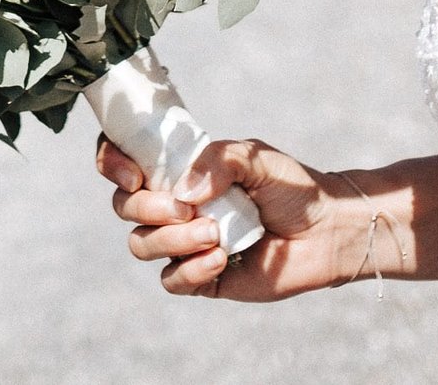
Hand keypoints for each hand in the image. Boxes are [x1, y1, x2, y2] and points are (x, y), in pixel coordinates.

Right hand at [97, 136, 361, 300]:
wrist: (326, 231)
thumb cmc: (292, 189)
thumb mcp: (256, 157)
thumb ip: (219, 159)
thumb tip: (182, 190)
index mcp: (180, 170)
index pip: (124, 161)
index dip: (111, 163)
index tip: (131, 173)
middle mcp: (175, 205)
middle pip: (124, 207)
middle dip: (146, 207)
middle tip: (185, 208)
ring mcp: (184, 242)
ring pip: (142, 244)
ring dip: (172, 239)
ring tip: (214, 234)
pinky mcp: (200, 277)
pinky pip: (171, 279)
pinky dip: (190, 269)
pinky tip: (221, 258)